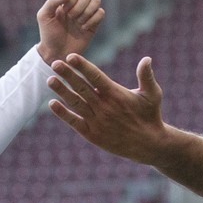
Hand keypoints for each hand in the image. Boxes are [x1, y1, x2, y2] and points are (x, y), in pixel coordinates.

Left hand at [36, 0, 105, 63]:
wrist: (56, 53)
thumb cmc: (48, 34)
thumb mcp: (44, 16)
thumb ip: (52, 1)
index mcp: (66, 0)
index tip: (64, 10)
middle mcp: (78, 5)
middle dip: (78, 7)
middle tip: (70, 18)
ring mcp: (87, 14)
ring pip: (96, 0)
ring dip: (87, 12)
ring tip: (78, 23)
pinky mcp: (94, 24)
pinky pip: (101, 13)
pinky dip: (93, 20)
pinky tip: (84, 28)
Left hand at [48, 54, 169, 164]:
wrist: (148, 145)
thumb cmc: (150, 116)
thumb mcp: (153, 95)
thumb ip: (147, 76)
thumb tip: (146, 58)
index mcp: (116, 95)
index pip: (96, 77)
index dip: (83, 66)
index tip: (70, 57)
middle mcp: (104, 107)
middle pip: (82, 87)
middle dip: (67, 75)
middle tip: (54, 63)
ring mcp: (97, 121)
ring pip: (76, 103)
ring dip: (61, 91)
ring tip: (50, 80)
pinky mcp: (92, 135)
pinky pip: (74, 122)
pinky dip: (63, 113)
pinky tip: (52, 103)